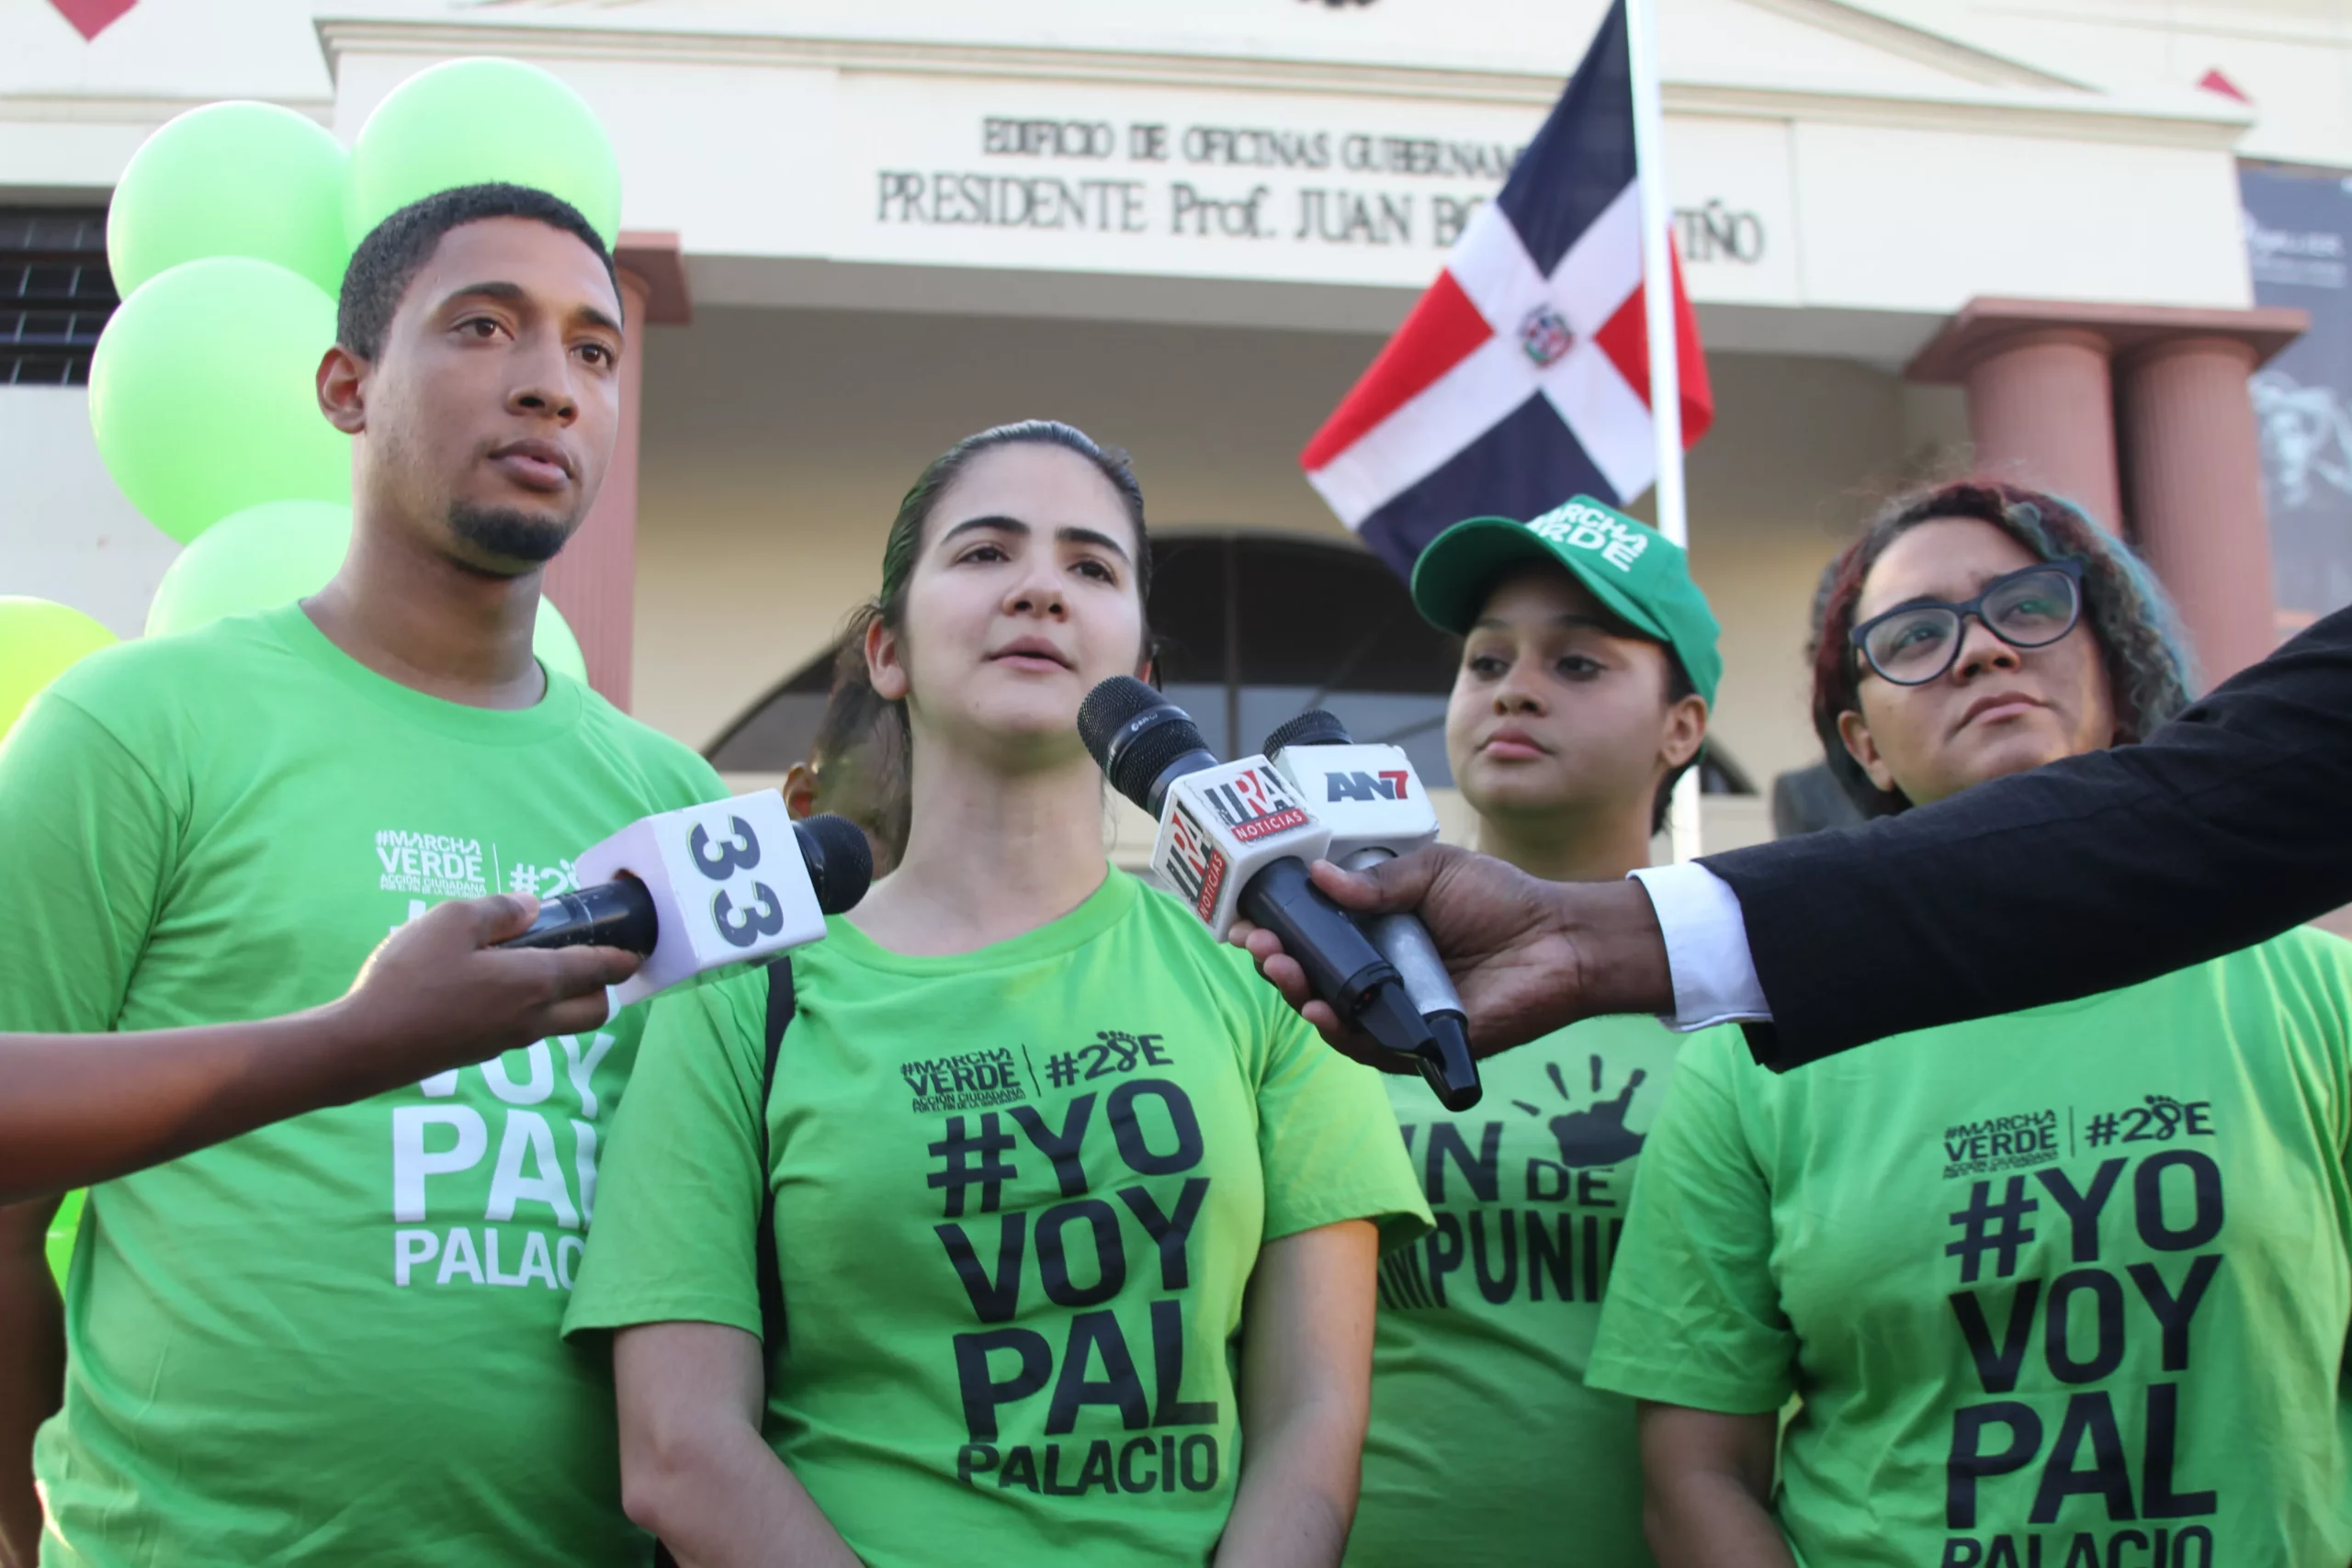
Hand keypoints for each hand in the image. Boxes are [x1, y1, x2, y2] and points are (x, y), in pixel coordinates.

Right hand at [332, 894, 641, 1085]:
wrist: (365, 1045)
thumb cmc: (411, 978)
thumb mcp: (451, 921)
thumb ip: (498, 909)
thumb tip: (531, 906)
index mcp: (536, 983)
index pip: (598, 971)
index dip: (622, 960)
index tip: (635, 953)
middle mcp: (532, 1019)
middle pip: (594, 1012)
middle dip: (602, 989)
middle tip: (587, 960)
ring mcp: (507, 1043)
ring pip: (559, 1025)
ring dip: (563, 1001)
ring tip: (535, 968)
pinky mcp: (479, 1055)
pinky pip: (523, 1031)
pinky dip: (527, 1011)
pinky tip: (493, 990)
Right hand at [1228, 845, 1672, 1062]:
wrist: (1559, 939)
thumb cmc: (1501, 901)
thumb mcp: (1433, 873)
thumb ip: (1378, 882)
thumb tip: (1319, 877)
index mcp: (1375, 932)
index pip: (1313, 936)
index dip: (1278, 930)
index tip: (1249, 921)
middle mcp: (1378, 974)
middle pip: (1312, 978)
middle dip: (1278, 963)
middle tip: (1263, 947)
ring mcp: (1395, 1012)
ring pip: (1331, 1015)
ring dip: (1300, 995)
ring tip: (1285, 971)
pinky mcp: (1417, 1044)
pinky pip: (1369, 1048)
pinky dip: (1341, 1033)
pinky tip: (1323, 1013)